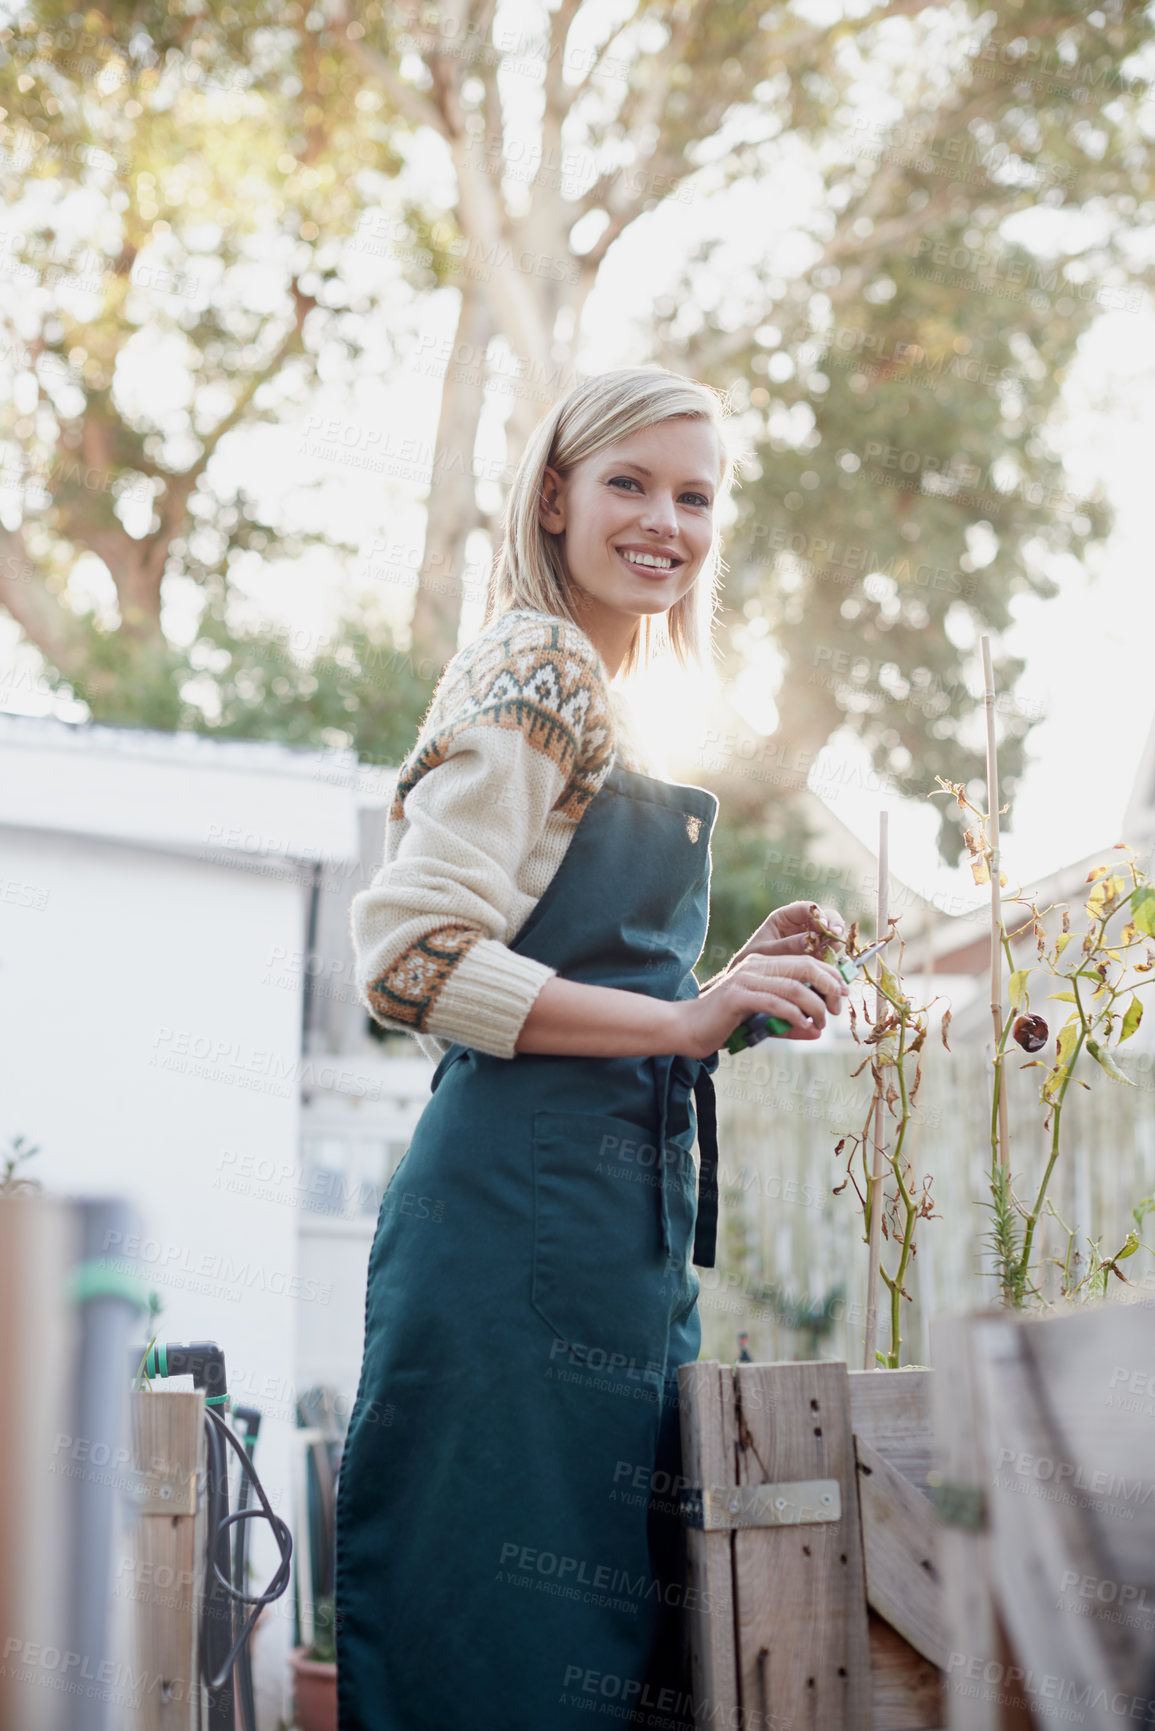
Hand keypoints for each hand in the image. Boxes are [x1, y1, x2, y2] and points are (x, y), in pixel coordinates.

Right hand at [673, 950, 848, 1061]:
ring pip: (793, 986)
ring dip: (814, 1006)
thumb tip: (817, 1032)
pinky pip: (774, 1002)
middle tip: (836, 1008)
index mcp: (762, 965)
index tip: (844, 993)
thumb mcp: (762, 1022)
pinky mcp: (737, 997)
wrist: (688, 1028)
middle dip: (829, 986)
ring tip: (821, 1023)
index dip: (830, 975)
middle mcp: (755, 966)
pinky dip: (793, 1015)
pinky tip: (802, 1025)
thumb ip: (788, 1023)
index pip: (805, 961)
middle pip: (804, 967)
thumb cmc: (724, 1024)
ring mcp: (745, 980)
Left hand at [723, 900, 845, 973]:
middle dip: (835, 925)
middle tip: (837, 936)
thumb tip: (814, 939)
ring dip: (837, 943)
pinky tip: (831, 966)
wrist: (751, 982)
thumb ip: (787, 945)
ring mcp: (812, 941)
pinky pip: (832, 954)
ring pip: (834, 935)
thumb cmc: (751, 961)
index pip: (807, 908)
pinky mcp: (818, 956)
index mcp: (785, 918)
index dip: (819, 914)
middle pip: (827, 917)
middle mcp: (802, 926)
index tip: (824, 926)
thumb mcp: (765, 952)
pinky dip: (835, 958)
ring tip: (832, 953)